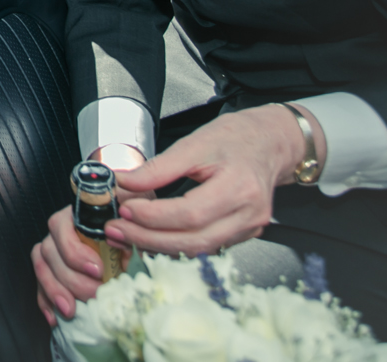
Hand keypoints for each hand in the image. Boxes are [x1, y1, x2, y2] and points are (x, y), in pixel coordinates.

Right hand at [31, 145, 146, 325]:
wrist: (134, 226)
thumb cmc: (132, 217)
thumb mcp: (136, 212)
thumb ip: (132, 223)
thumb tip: (130, 246)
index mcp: (76, 212)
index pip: (61, 227)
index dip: (75, 251)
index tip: (98, 270)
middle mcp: (61, 229)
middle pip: (51, 252)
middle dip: (72, 278)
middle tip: (95, 294)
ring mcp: (54, 248)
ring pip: (43, 267)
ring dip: (55, 290)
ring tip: (71, 310)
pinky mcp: (53, 268)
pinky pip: (41, 283)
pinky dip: (46, 300)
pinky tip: (55, 317)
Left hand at [103, 106, 308, 257]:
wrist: (270, 143)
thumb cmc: (236, 138)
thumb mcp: (195, 142)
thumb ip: (159, 167)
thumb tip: (125, 182)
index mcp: (239, 186)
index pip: (191, 212)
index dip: (154, 216)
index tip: (125, 207)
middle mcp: (249, 214)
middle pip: (194, 240)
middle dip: (149, 238)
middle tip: (116, 229)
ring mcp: (249, 228)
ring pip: (198, 250)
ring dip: (158, 246)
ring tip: (127, 233)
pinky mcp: (243, 234)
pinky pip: (206, 247)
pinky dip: (176, 244)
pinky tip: (152, 236)